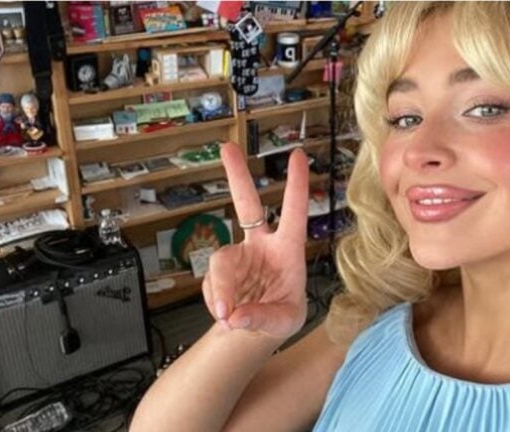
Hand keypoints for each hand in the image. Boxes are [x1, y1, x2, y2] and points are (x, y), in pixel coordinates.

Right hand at [202, 142, 309, 338]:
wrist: (257, 332)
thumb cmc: (282, 317)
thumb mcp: (284, 321)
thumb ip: (262, 317)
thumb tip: (236, 314)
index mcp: (288, 249)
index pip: (294, 213)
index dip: (296, 185)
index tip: (298, 156)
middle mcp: (262, 245)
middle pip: (246, 204)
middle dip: (237, 175)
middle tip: (227, 147)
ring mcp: (239, 255)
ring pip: (221, 260)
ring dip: (221, 288)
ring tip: (226, 314)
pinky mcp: (221, 270)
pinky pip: (211, 281)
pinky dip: (215, 299)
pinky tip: (225, 313)